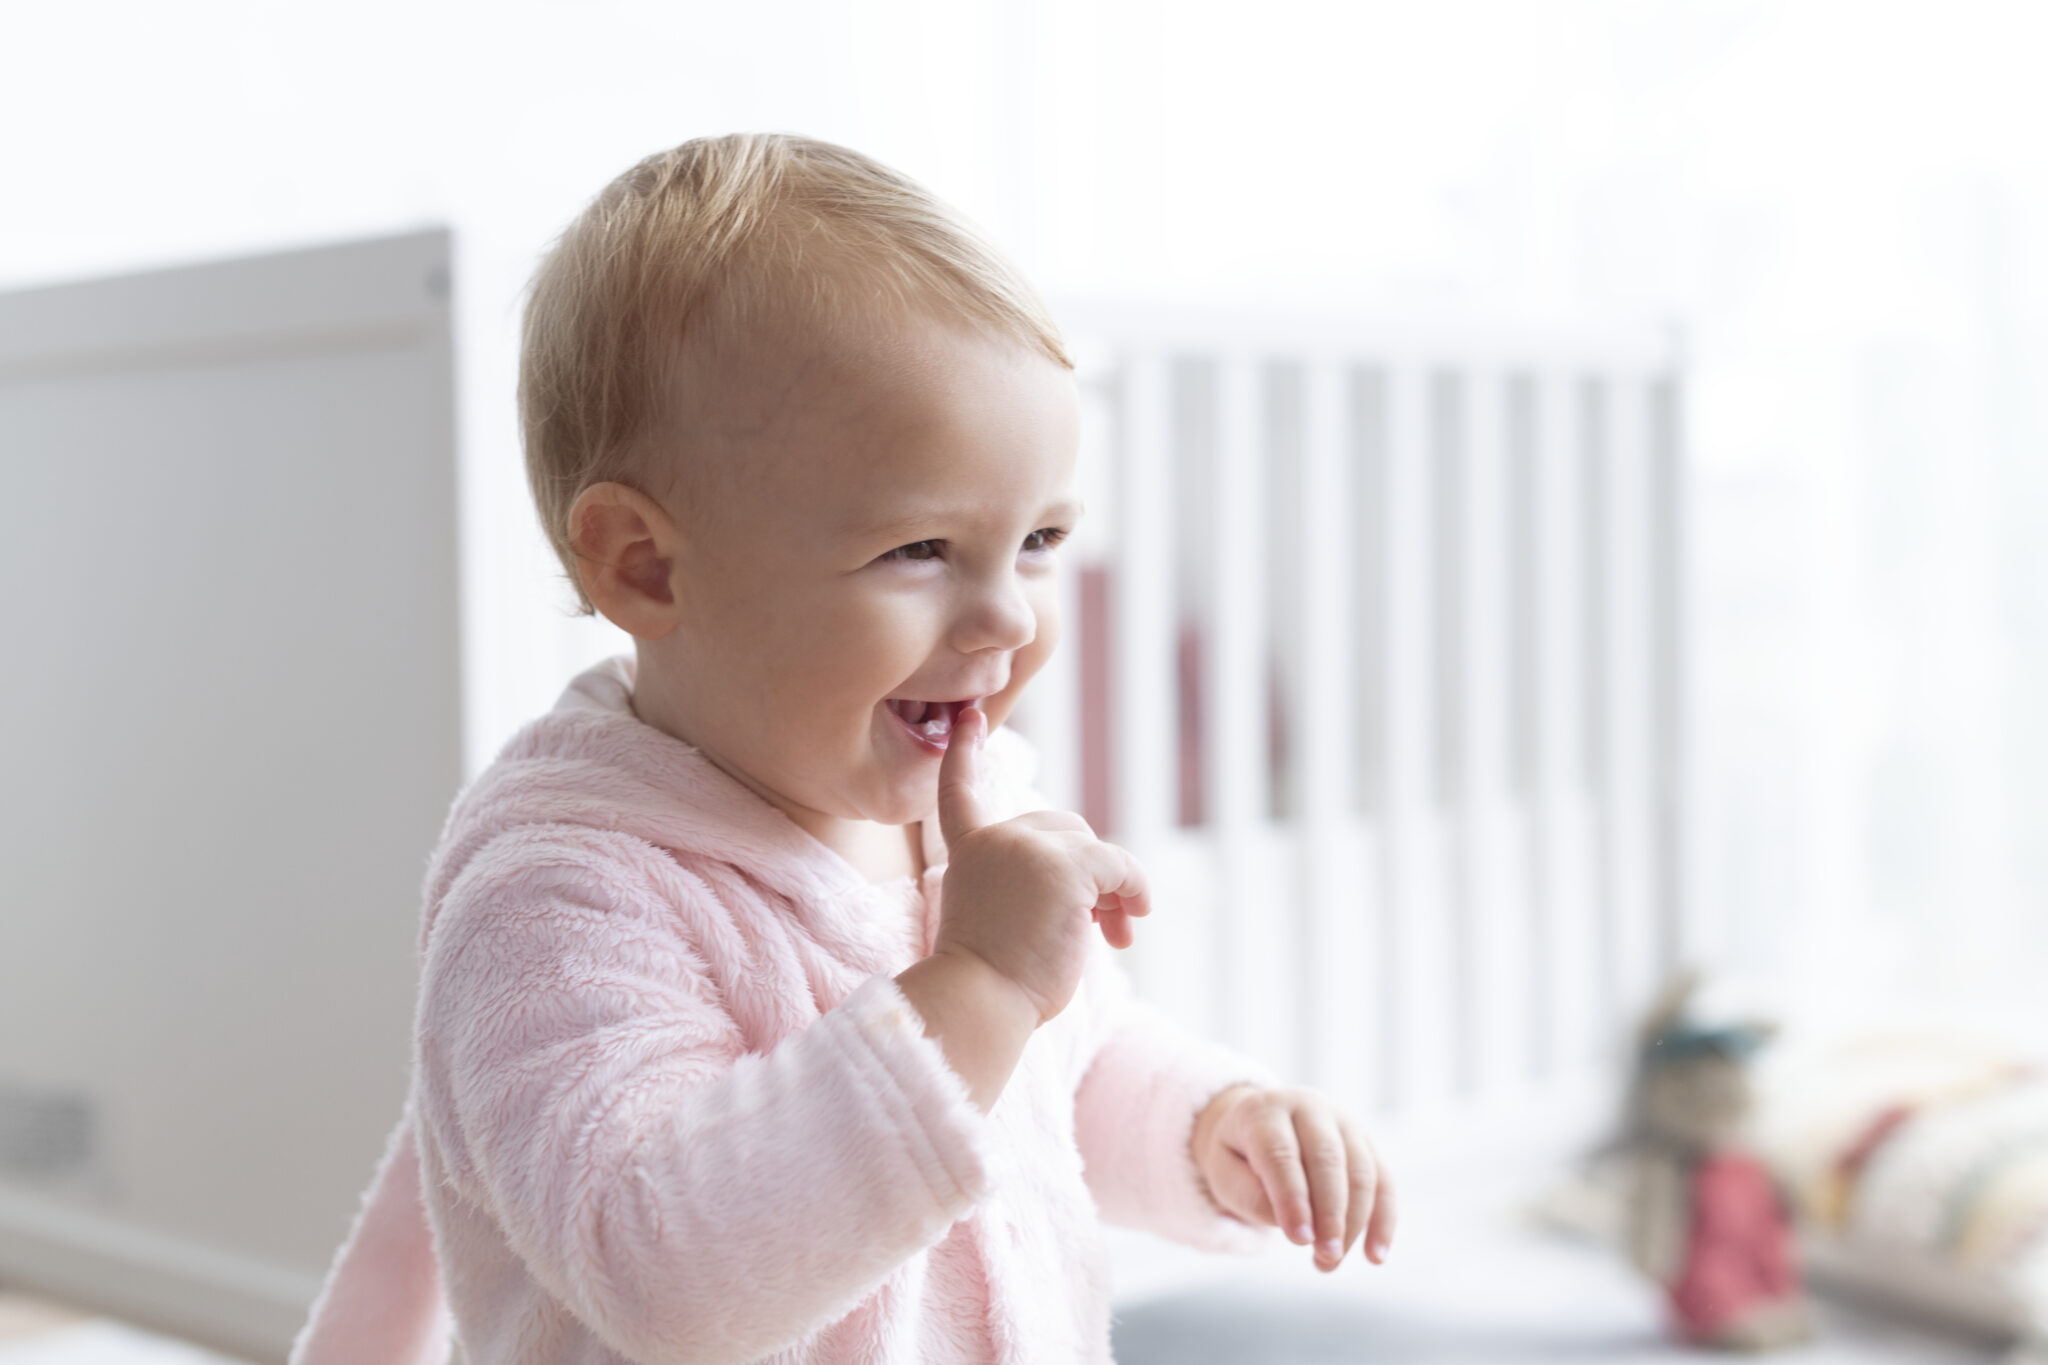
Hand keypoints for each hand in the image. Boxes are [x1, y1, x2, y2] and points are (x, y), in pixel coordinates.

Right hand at [929, 703, 1151, 1024]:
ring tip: (1117, 935)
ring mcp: (1029, 847)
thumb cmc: (990, 981)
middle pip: (1062, 828)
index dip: (965, 755)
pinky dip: (1134, 892)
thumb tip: (1099, 889)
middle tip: (1100, 925)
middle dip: (1088, 871)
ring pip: (1093, 849)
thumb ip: (1026, 885)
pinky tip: (1133, 924)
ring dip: (1113, 890)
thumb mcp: (997, 918)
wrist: (980, 999)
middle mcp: (994, 839)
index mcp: (968, 852)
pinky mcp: (1067, 865)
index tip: (969, 719)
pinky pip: (1120, 868)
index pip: (961, 793)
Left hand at [1191, 1084, 1395, 1271]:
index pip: (1281, 1152)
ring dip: (1353, 1223)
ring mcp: (1343, 1121)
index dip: (1292, 1198)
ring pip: (1361, 1171)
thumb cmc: (1238, 1158)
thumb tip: (1294, 1225)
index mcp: (1265, 1110)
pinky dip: (1383, 1221)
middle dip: (1330, 1213)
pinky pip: (1384, 1181)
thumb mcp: (1224, 1174)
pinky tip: (1374, 1256)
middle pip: (1328, 1158)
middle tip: (1325, 1256)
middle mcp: (1308, 1107)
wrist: (1258, 1128)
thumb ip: (1251, 1196)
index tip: (1299, 1241)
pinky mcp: (1366, 1142)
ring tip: (1331, 1262)